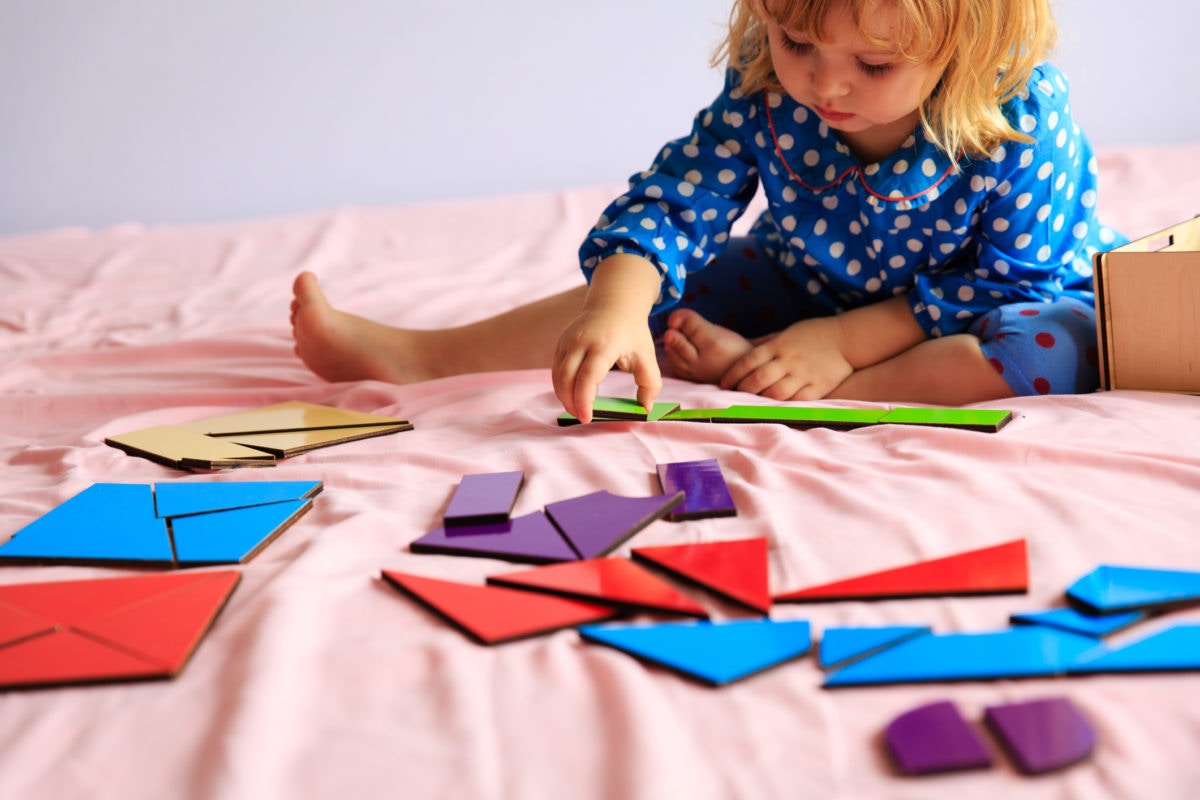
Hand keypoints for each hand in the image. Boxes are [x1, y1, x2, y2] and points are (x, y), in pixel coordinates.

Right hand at [553, 304, 661, 422]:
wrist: (614, 304)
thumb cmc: (632, 332)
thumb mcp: (647, 356)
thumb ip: (651, 383)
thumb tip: (645, 407)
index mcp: (604, 345)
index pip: (587, 377)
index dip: (584, 400)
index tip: (587, 418)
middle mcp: (581, 341)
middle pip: (566, 378)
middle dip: (571, 402)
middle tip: (582, 418)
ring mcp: (567, 341)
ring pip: (557, 375)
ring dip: (563, 396)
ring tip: (576, 410)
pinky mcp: (561, 343)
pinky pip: (556, 370)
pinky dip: (560, 386)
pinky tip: (571, 396)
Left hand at [719, 316, 852, 400]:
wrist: (847, 339)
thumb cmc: (812, 334)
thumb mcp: (785, 332)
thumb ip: (763, 343)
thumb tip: (738, 348)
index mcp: (777, 345)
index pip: (748, 361)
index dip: (732, 375)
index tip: (723, 385)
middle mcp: (788, 360)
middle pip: (758, 379)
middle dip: (743, 390)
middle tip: (735, 397)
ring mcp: (803, 375)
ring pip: (775, 394)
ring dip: (761, 401)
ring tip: (753, 405)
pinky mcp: (817, 387)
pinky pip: (797, 402)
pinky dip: (784, 407)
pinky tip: (775, 410)